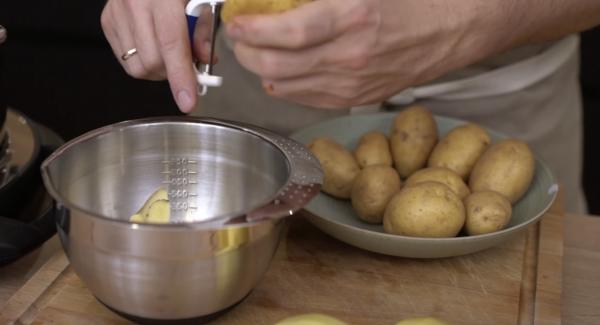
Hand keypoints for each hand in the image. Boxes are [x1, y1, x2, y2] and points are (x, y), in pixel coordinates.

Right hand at [101, 0, 214, 112]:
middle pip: (153, 62)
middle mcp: (134, 2)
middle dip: (174, 72)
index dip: (181, 76)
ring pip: (137, 66)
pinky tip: (154, 44)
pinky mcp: (107, 19)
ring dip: (159, 70)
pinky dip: (144, 60)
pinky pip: (125, 58)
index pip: (171, 43)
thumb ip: (205, 28)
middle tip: (189, 61)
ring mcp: (116, 11)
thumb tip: (203, 61)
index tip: (188, 102)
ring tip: (170, 52)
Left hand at [224, 0, 504, 108]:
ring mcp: (355, 83)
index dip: (254, 30)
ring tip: (254, 52)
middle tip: (239, 36)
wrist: (456, 25)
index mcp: (353, 15)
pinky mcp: (359, 98)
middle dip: (247, 52)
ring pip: (288, 86)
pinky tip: (279, 74)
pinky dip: (285, 87)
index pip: (288, 33)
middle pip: (279, 65)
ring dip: (261, 69)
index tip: (237, 22)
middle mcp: (351, 55)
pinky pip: (309, 99)